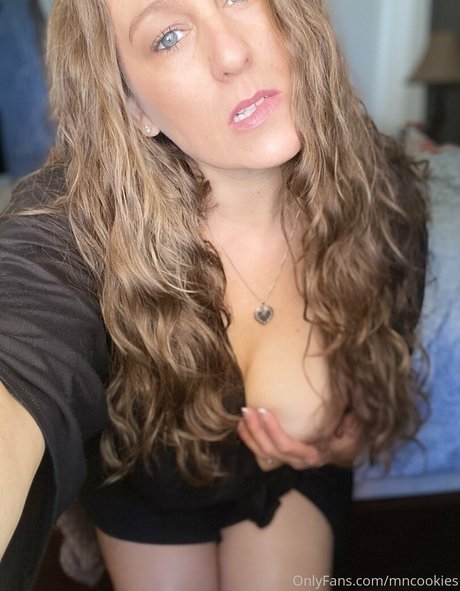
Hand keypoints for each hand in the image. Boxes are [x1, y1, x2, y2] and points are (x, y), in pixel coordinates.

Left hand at [237, 406, 362, 471]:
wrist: (348, 446)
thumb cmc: (350, 434)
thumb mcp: (355, 428)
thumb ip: (352, 423)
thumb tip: (349, 416)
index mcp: (313, 455)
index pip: (287, 446)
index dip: (273, 430)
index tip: (264, 411)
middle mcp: (299, 460)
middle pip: (270, 451)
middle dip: (256, 430)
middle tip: (247, 410)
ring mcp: (289, 459)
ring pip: (263, 453)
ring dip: (250, 435)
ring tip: (242, 416)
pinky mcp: (283, 454)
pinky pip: (262, 451)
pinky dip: (250, 439)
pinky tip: (243, 425)